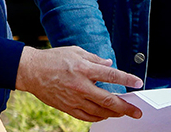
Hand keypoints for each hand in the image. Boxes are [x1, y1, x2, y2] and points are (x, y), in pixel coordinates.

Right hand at [15, 46, 143, 121]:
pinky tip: (105, 115)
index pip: (111, 75)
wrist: (32, 71)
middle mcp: (81, 86)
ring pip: (99, 111)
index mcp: (84, 69)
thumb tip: (109, 64)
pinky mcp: (67, 107)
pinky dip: (98, 117)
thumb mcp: (76, 51)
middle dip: (125, 107)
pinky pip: (86, 116)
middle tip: (136, 111)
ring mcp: (74, 99)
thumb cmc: (54, 59)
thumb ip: (95, 59)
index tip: (138, 83)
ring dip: (114, 114)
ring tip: (123, 113)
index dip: (127, 79)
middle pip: (108, 100)